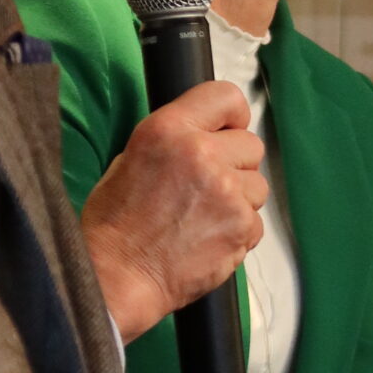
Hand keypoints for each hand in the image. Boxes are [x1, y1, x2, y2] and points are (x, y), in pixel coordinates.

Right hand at [81, 83, 267, 343]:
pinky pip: (256, 222)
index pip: (225, 96)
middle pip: (251, 144)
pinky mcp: (240, 226)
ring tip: (204, 217)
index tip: (229, 129)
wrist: (117, 276)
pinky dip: (239, 232)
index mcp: (168, 130)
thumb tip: (205, 137)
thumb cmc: (115, 226)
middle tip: (209, 187)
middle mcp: (201, 154)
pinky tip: (208, 239)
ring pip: (258, 185)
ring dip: (239, 200)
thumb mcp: (130, 160)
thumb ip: (174, 143)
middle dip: (236, 164)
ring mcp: (226, 191)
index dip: (232, 115)